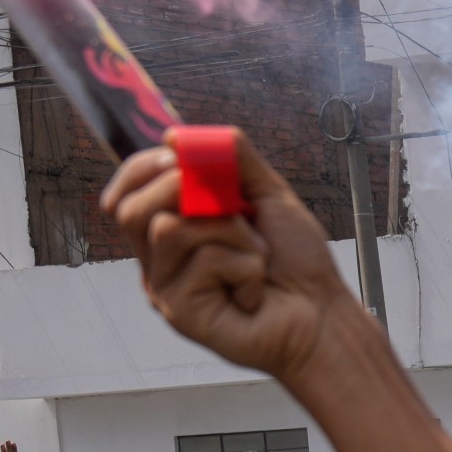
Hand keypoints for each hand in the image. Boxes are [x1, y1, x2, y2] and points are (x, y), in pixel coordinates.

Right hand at [102, 131, 358, 386]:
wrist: (323, 316)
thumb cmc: (298, 263)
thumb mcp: (269, 197)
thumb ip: (233, 161)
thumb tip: (175, 135)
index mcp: (174, 231)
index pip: (128, 192)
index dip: (144, 168)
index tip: (178, 156)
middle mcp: (161, 260)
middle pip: (133, 208)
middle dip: (183, 190)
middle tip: (232, 206)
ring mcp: (165, 287)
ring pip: (169, 229)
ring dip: (231, 232)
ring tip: (258, 256)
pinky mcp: (178, 312)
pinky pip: (201, 262)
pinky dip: (244, 266)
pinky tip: (256, 290)